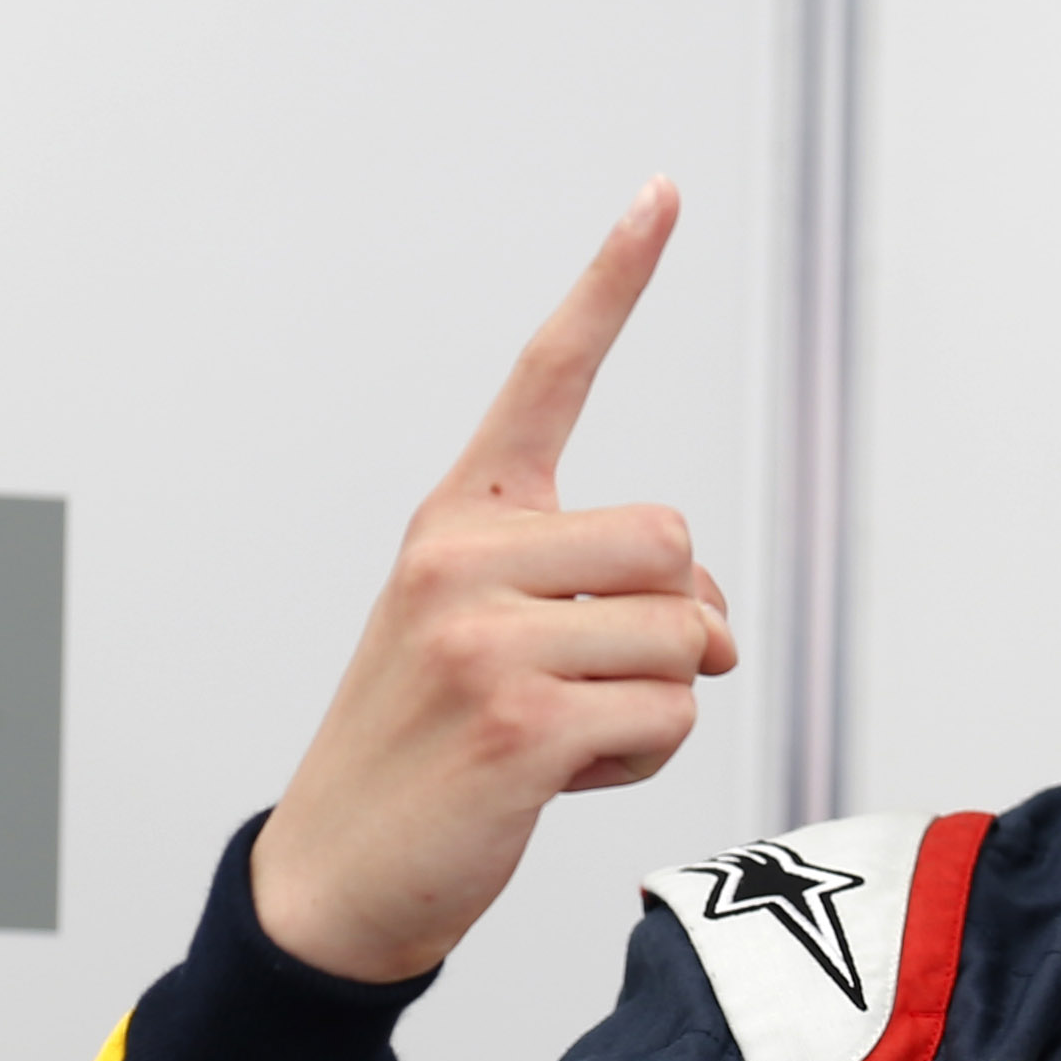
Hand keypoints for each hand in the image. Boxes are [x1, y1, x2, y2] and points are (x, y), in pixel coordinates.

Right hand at [252, 182, 733, 983]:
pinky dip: (646, 756)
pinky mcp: (519, 721)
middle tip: (594, 680)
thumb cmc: (435, 746)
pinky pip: (671, 714)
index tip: (664, 190)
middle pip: (676, 541)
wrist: (340, 870)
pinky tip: (564, 777)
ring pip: (689, 634)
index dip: (614, 280)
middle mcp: (461, 556)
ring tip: (568, 731)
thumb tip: (720, 623)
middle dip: (674, 620)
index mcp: (458, 517)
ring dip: (662, 700)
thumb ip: (600, 591)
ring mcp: (483, 636)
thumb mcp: (493, 636)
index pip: (548, 375)